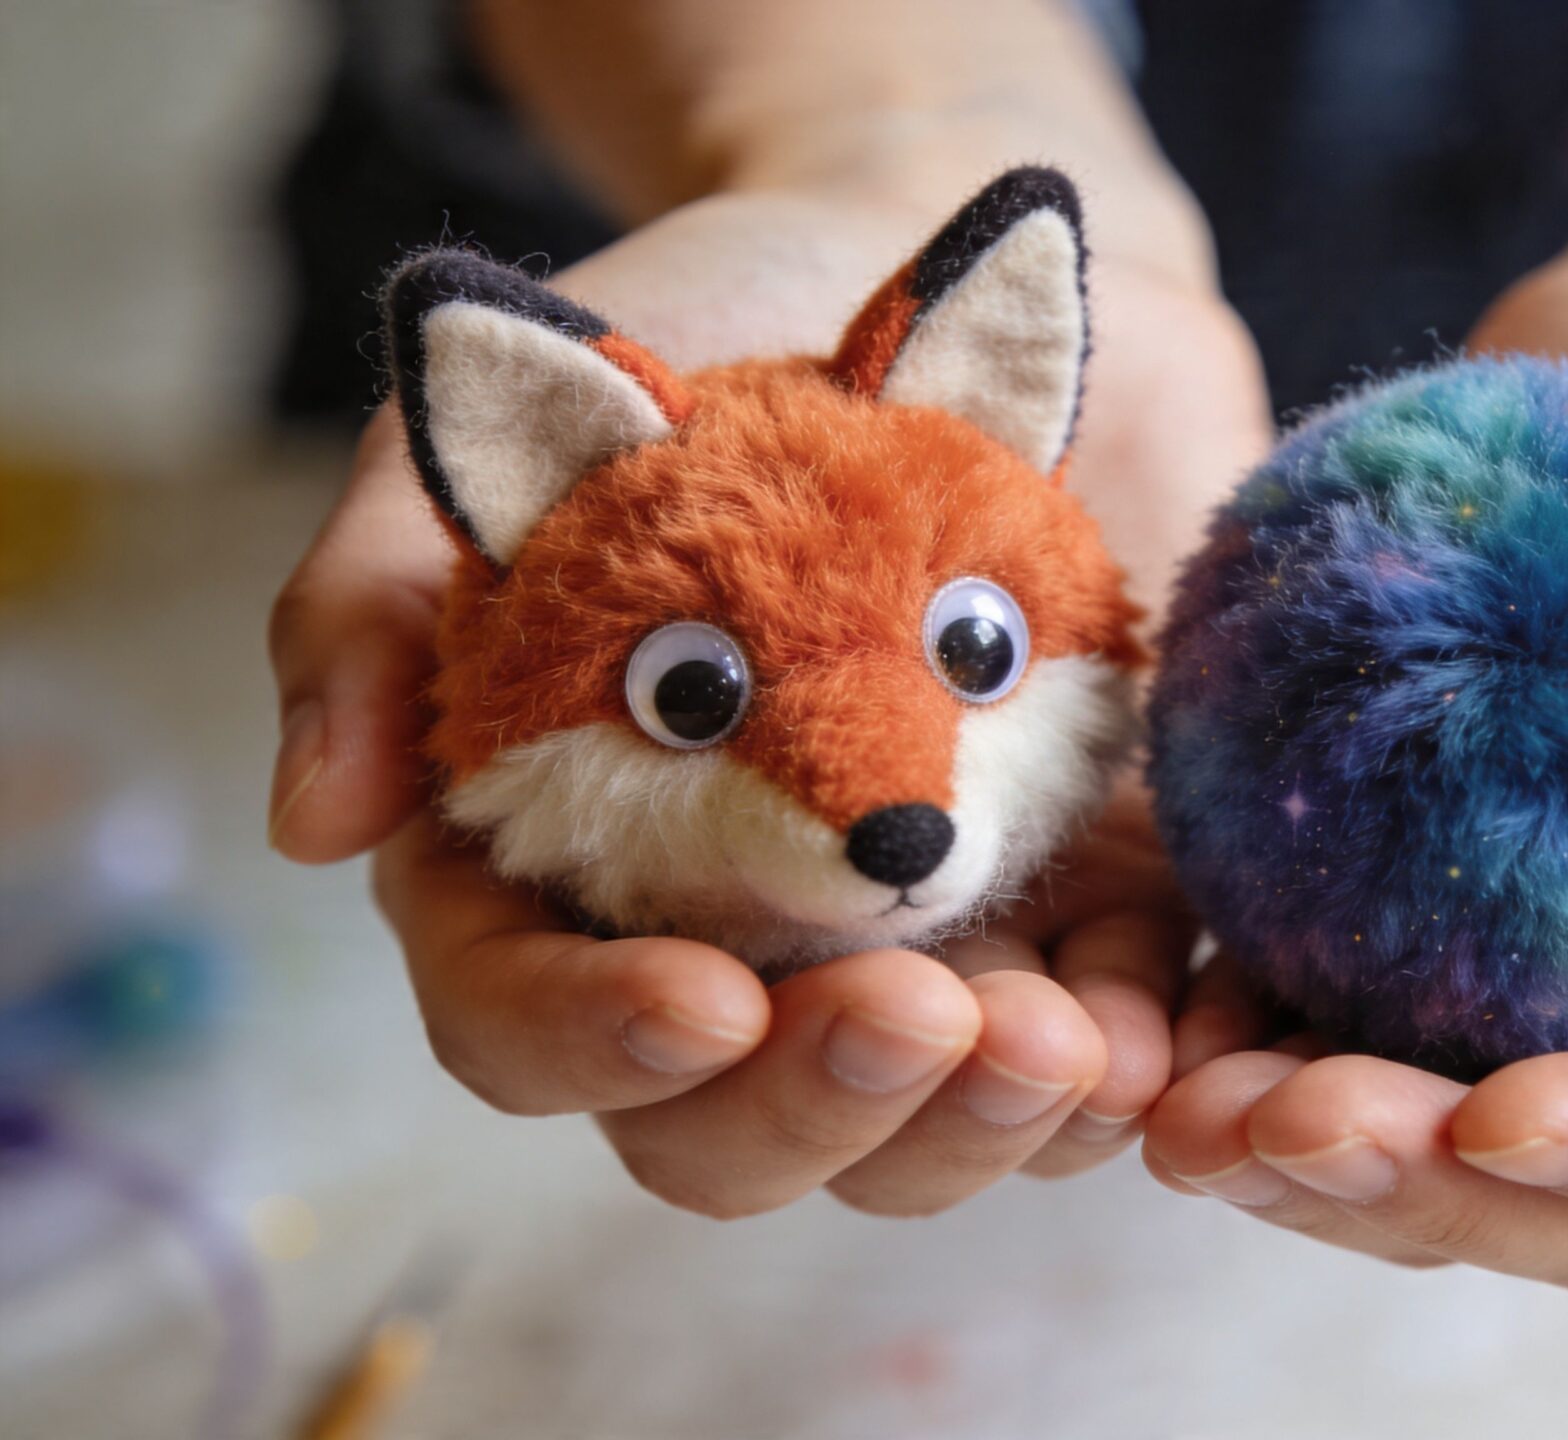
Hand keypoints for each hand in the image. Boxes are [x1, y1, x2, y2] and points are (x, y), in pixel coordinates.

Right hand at [269, 187, 1270, 1215]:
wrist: (942, 256)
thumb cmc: (704, 326)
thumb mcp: (521, 427)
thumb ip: (382, 602)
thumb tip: (313, 826)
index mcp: (554, 851)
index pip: (525, 1020)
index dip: (597, 1046)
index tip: (704, 1004)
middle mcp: (725, 931)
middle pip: (730, 1130)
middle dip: (821, 1106)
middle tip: (918, 1013)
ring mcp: (906, 936)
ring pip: (917, 1131)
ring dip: (986, 1123)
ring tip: (1071, 1043)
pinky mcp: (1067, 899)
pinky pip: (1096, 1053)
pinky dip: (1130, 1073)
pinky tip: (1163, 1039)